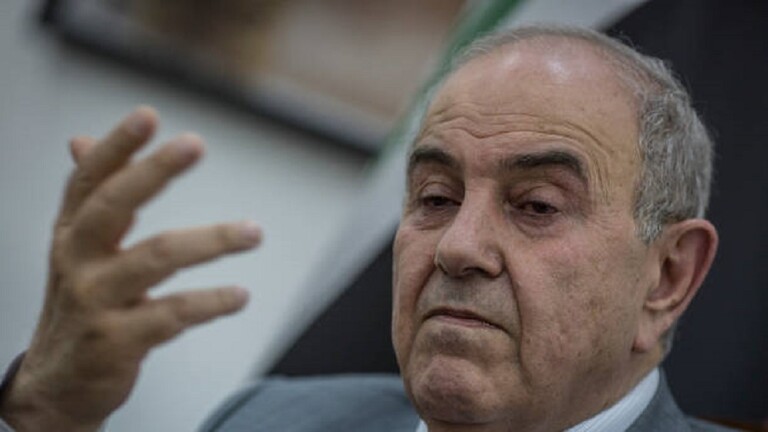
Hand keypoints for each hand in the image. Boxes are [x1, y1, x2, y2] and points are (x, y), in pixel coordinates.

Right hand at [0, 107, 260, 430]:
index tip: (149, 115)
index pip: (90, 180)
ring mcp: (95, 301)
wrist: (58, 384)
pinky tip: (240, 295)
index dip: (117, 146)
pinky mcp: (117, 342)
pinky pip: (172, 314)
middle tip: (195, 143)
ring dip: (211, 241)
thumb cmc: (80, 304)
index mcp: (72, 233)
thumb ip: (91, 199)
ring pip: (157, 257)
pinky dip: (211, 303)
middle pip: (114, 205)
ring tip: (253, 232)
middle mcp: (78, 261)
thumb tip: (81, 140)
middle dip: (154, 171)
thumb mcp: (78, 249)